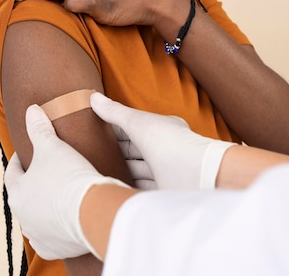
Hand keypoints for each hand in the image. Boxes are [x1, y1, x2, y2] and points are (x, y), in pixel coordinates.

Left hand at [4, 104, 128, 260]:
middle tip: (47, 170)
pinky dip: (57, 226)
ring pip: (37, 217)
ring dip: (44, 206)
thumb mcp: (52, 145)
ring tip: (59, 193)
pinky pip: (52, 236)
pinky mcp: (56, 248)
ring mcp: (39, 235)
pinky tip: (66, 217)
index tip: (29, 151)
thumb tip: (30, 110)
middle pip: (24, 195)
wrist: (93, 210)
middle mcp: (23, 217)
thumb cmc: (69, 176)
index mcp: (17, 193)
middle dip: (33, 183)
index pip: (12, 172)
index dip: (21, 159)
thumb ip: (39, 128)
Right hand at [91, 93, 235, 189]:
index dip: (117, 127)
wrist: (196, 177)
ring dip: (123, 170)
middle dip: (117, 150)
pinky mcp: (164, 193)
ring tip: (99, 170)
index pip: (136, 126)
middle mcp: (166, 150)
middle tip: (93, 151)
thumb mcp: (137, 122)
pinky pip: (142, 188)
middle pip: (136, 149)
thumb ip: (115, 112)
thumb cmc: (170, 143)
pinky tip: (115, 186)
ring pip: (139, 170)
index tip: (97, 130)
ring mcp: (165, 172)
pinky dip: (129, 186)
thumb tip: (92, 96)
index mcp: (163, 128)